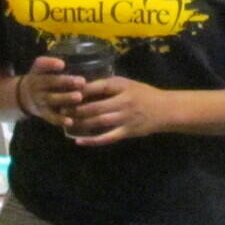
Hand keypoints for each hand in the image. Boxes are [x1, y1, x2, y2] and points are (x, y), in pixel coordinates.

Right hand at [12, 55, 83, 126]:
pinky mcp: (43, 113)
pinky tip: (70, 121)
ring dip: (65, 98)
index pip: (42, 65)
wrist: (24, 96)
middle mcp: (37, 85)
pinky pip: (51, 117)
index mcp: (38, 72)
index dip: (50, 64)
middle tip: (82, 81)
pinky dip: (60, 120)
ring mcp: (39, 100)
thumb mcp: (40, 68)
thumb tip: (67, 62)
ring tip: (79, 97)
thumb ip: (51, 63)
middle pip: (49, 82)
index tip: (62, 64)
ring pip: (51, 100)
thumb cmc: (41, 78)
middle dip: (65, 82)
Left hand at [63, 76, 178, 145]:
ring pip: (98, 122)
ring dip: (80, 123)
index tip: (66, 90)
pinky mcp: (127, 132)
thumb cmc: (143, 94)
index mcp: (123, 87)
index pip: (99, 87)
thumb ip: (108, 85)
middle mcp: (123, 102)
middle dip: (76, 109)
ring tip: (65, 123)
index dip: (82, 90)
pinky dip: (92, 140)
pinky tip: (79, 141)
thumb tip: (82, 86)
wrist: (165, 110)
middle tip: (60, 109)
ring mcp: (125, 118)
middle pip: (95, 106)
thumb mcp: (127, 84)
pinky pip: (107, 137)